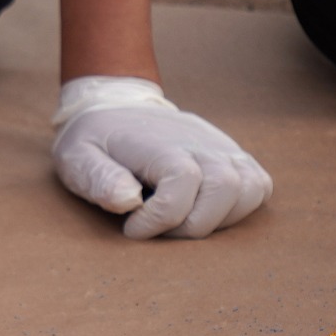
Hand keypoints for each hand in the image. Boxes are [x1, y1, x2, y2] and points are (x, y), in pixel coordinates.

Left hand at [51, 76, 272, 238]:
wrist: (118, 106)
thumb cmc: (95, 140)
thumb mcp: (77, 156)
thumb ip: (98, 177)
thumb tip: (127, 201)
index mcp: (158, 143)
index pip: (182, 181)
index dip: (161, 218)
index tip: (133, 228)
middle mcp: (199, 142)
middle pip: (225, 187)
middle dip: (192, 226)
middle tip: (159, 229)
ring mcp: (221, 148)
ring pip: (250, 188)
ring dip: (220, 220)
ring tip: (183, 222)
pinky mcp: (233, 156)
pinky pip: (258, 185)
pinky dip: (240, 209)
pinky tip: (204, 213)